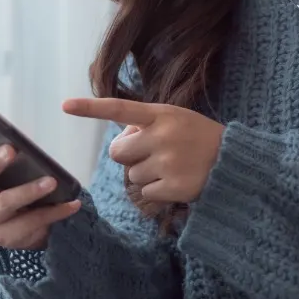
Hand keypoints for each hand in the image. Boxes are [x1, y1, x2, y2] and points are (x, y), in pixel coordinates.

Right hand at [0, 129, 82, 250]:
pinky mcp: (4, 236)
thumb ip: (4, 158)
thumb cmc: (11, 190)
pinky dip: (55, 211)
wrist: (22, 230)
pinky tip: (72, 204)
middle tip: (12, 150)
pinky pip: (31, 221)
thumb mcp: (5, 173)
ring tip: (51, 182)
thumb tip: (19, 139)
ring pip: (5, 202)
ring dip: (29, 190)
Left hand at [61, 97, 224, 205]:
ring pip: (131, 175)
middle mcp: (162, 136)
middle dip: (127, 155)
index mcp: (162, 114)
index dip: (91, 108)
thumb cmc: (200, 138)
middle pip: (117, 152)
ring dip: (145, 174)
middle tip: (149, 154)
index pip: (120, 109)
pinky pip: (145, 192)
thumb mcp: (177, 119)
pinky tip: (175, 182)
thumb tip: (121, 142)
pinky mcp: (172, 186)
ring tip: (171, 167)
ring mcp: (167, 162)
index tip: (64, 106)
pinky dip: (156, 191)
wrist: (234, 162)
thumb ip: (148, 124)